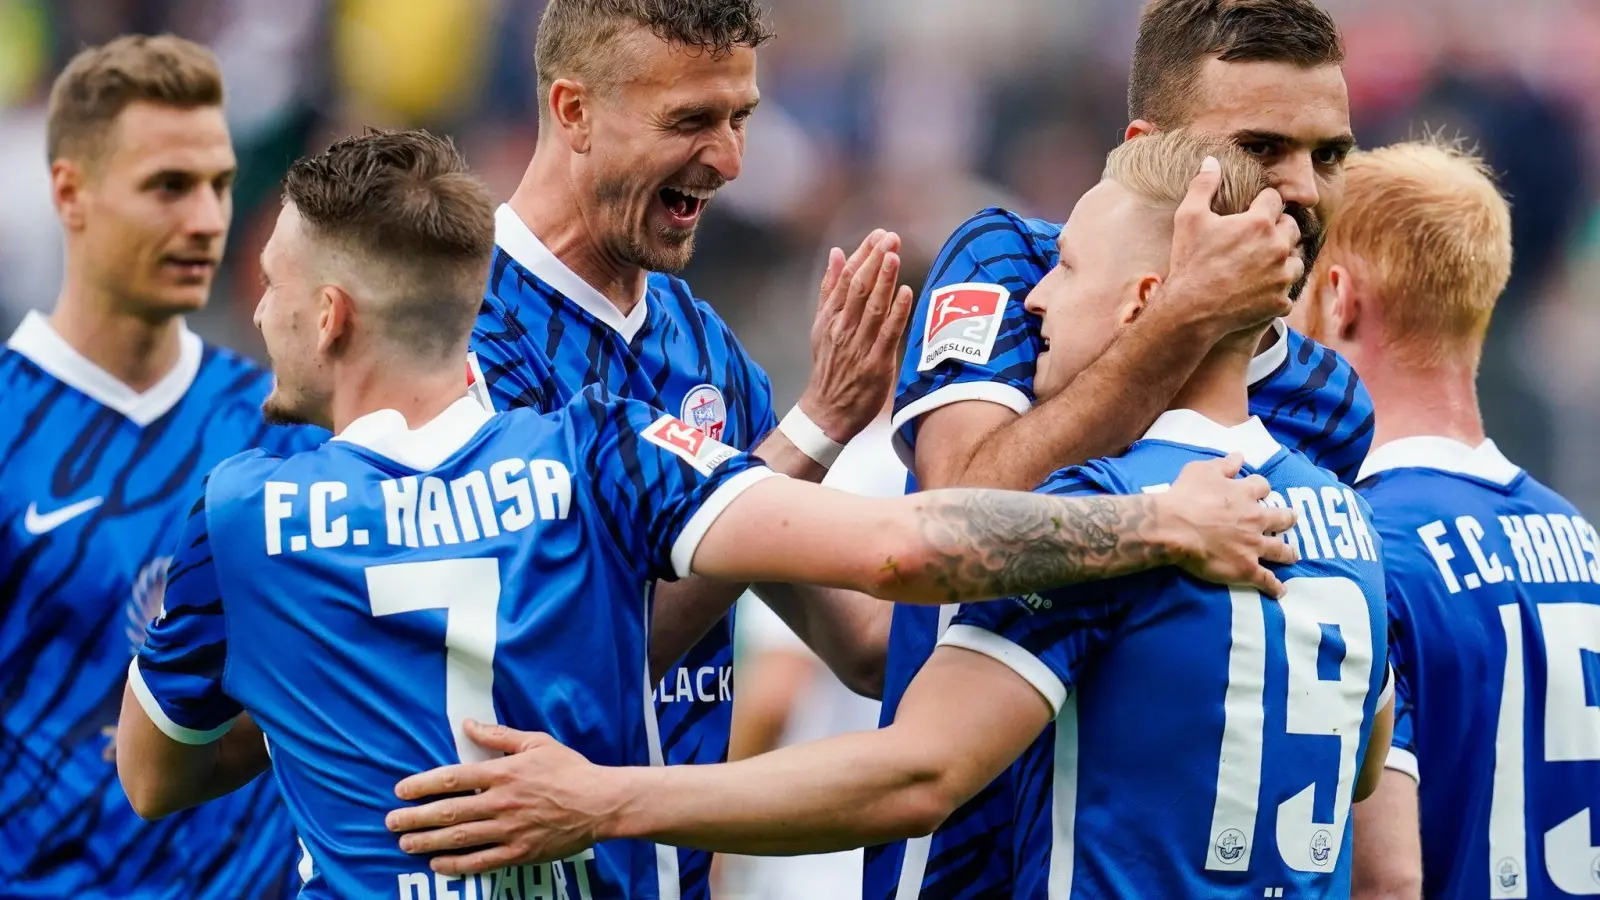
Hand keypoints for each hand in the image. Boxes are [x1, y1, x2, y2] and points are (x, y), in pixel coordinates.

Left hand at [385, 720, 616, 873]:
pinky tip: (438, 864)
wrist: (600, 803)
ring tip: (405, 844)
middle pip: (448, 811)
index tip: (400, 791)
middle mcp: (501, 802)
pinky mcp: (520, 852)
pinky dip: (456, 864)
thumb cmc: (569, 770)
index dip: (422, 784)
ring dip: (428, 841)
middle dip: (415, 818)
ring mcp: (510, 829)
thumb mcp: (536, 743)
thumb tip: (468, 724)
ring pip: (459, 837)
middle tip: (391, 823)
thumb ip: (499, 735)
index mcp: (503, 772)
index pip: (452, 778)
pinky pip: (481, 861)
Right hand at [798, 230, 915, 442]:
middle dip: (875, 260)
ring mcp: (858, 346)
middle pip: (858, 287)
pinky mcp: (875, 363)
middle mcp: (842, 328)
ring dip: (884, 280)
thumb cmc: (830, 367)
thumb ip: (829, 290)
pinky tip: (906, 293)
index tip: (878, 235)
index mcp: (830, 317)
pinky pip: (887, 334)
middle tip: (890, 237)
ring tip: (894, 255)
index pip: (845, 278)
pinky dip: (896, 312)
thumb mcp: (822, 326)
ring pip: (872, 306)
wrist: (826, 411)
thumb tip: (836, 253)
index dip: (863, 254)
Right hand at [1158, 454, 1298, 597]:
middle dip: (1287, 518)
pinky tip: (1279, 591)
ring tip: (1293, 555)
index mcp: (1245, 494)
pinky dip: (1274, 586)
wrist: (1175, 527)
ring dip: (1288, 552)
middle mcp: (1255, 519)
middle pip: (1281, 518)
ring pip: (1280, 549)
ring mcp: (1253, 545)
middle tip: (1289, 520)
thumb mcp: (1202, 470)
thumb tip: (1239, 456)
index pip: (1262, 487)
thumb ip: (1224, 464)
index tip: (1260, 492)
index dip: (1261, 489)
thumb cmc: (1186, 496)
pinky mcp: (1246, 568)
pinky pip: (1265, 579)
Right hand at [1160, 156, 1302, 336]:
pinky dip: (1276, 288)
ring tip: (1261, 262)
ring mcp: (1282, 276)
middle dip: (1276, 228)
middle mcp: (1278, 247)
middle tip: (1255, 238)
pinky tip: (1258, 288)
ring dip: (1282, 258)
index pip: (1275, 199)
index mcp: (1260, 223)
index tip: (1249, 212)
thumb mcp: (1189, 218)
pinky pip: (1287, 289)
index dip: (1261, 203)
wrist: (1191, 311)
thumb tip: (1211, 160)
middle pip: (1291, 227)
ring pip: (1295, 258)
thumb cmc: (1189, 262)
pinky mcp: (1281, 301)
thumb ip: (1203, 186)